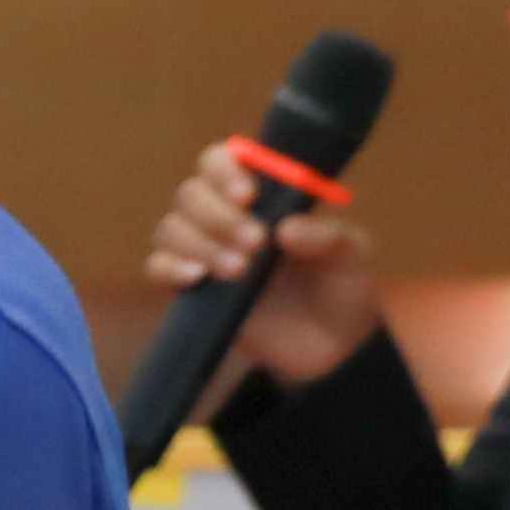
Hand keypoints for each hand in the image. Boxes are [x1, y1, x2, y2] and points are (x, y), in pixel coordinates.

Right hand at [143, 143, 382, 400]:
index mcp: (263, 195)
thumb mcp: (351, 258)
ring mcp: (205, 251)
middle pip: (192, 193)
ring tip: (239, 270)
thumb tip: (286, 229)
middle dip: (219, 216)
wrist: (331, 348)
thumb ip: (327, 238)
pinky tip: (197, 278)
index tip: (248, 196)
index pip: (224, 161)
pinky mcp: (190, 289)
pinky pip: (157, 266)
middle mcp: (227, 216)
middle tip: (254, 242)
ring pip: (172, 228)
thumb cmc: (341, 288)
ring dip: (200, 244)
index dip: (225, 170)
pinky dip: (170, 267)